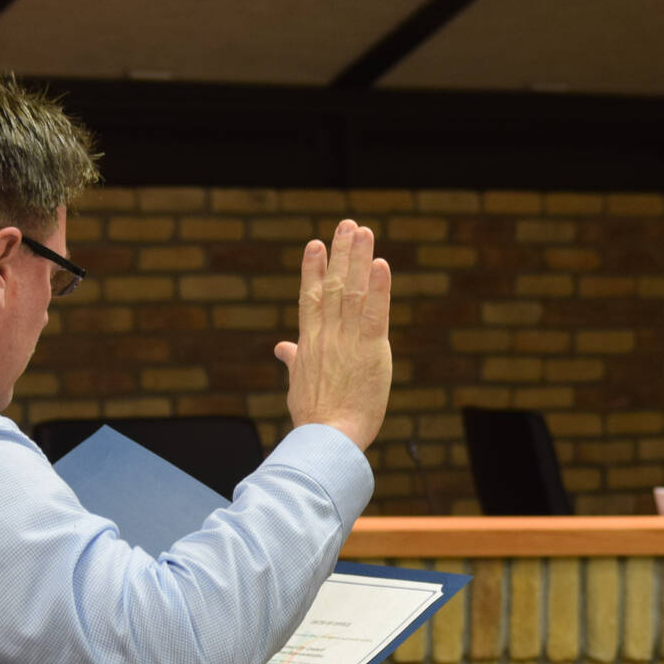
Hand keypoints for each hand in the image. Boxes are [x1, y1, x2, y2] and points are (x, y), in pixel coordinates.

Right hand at [276, 219, 392, 449]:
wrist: (327, 439)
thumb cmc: (313, 418)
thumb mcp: (298, 385)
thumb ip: (294, 360)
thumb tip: (282, 348)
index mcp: (309, 343)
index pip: (311, 297)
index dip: (313, 269)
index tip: (315, 244)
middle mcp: (326, 335)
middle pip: (334, 285)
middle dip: (340, 253)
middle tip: (347, 225)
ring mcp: (347, 341)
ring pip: (354, 292)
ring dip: (358, 259)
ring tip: (362, 231)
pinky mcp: (370, 351)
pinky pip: (375, 313)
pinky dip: (379, 288)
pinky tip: (381, 264)